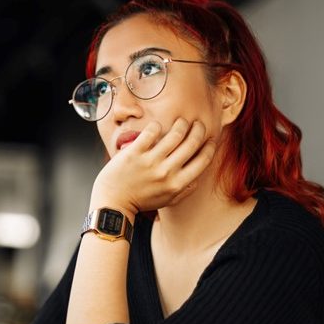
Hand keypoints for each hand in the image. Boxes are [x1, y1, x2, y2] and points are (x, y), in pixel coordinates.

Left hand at [91, 118, 215, 213]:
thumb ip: (185, 189)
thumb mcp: (168, 200)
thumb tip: (198, 176)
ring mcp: (150, 161)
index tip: (209, 138)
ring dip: (182, 124)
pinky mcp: (135, 153)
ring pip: (175, 134)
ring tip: (181, 121)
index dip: (210, 146)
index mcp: (178, 184)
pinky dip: (157, 126)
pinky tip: (157, 126)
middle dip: (199, 129)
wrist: (113, 202)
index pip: (203, 160)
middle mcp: (166, 172)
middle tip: (197, 124)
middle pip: (192, 143)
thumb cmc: (141, 201)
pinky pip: (151, 132)